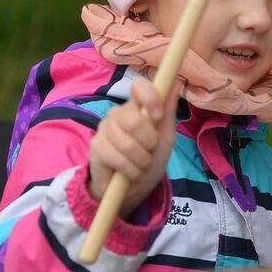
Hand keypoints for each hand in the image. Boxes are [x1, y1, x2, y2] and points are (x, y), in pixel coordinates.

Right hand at [87, 78, 176, 217]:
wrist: (132, 187)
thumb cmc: (150, 158)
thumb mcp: (165, 137)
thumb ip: (168, 112)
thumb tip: (176, 84)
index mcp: (136, 107)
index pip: (139, 86)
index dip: (150, 98)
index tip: (158, 116)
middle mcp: (117, 113)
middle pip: (134, 120)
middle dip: (149, 142)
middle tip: (149, 150)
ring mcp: (104, 129)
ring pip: (128, 143)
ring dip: (141, 161)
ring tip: (140, 165)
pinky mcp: (96, 148)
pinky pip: (118, 159)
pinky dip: (131, 171)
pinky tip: (130, 173)